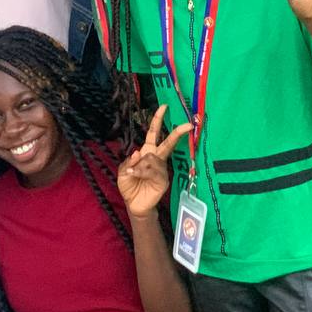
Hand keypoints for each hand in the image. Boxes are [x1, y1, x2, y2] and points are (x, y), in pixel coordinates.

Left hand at [118, 105, 191, 219]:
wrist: (133, 204)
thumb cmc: (130, 185)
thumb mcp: (123, 171)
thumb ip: (129, 161)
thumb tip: (138, 151)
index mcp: (146, 153)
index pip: (153, 134)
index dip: (157, 121)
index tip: (164, 107)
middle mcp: (156, 159)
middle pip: (167, 143)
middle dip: (177, 133)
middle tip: (188, 124)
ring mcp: (161, 170)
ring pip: (153, 158)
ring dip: (140, 165)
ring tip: (132, 173)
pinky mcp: (163, 180)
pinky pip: (153, 171)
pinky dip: (141, 171)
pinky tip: (135, 174)